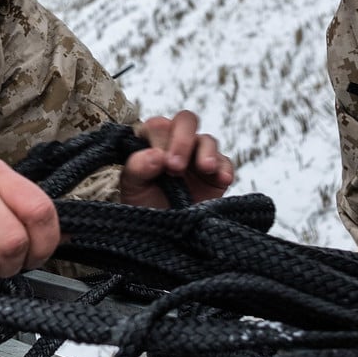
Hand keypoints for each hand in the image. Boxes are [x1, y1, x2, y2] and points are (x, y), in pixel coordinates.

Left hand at [117, 111, 235, 208]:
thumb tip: (155, 155)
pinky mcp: (216, 174)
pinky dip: (225, 169)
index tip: (160, 163)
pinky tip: (223, 179)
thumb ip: (136, 167)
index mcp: (153, 141)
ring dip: (206, 152)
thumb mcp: (132, 188)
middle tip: (176, 167)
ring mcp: (198, 157)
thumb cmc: (143, 205)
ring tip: (206, 168)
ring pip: (208, 140)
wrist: (160, 234)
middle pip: (186, 121)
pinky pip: (226, 163)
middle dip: (183, 140)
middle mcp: (176, 144)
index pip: (159, 125)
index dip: (160, 140)